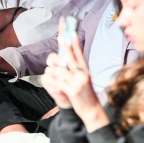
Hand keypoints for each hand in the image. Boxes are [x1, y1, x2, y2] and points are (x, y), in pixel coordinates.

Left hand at [42, 18, 109, 133]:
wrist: (92, 110)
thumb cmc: (85, 95)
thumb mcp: (83, 80)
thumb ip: (75, 70)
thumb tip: (64, 61)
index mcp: (85, 70)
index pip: (79, 53)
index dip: (74, 42)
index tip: (71, 32)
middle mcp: (82, 73)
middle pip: (70, 57)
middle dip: (64, 47)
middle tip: (59, 38)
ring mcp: (78, 81)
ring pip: (58, 70)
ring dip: (52, 72)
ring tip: (53, 77)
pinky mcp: (72, 90)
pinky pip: (57, 81)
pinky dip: (52, 82)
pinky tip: (52, 84)